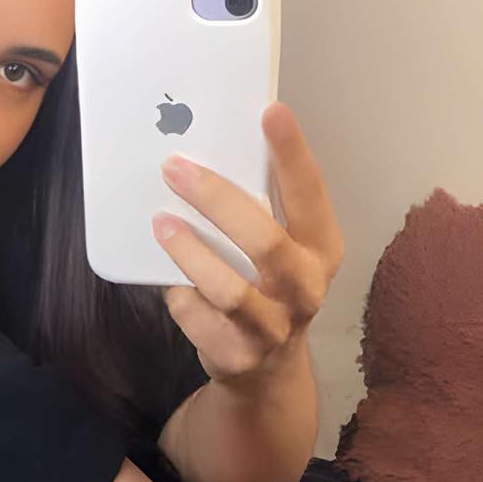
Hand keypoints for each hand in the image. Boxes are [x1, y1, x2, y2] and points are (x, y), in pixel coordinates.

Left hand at [154, 104, 344, 387]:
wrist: (266, 370)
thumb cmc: (267, 285)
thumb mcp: (279, 247)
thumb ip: (258, 208)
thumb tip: (205, 153)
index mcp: (322, 247)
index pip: (310, 193)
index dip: (292, 152)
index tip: (271, 111)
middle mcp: (306, 287)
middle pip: (265, 240)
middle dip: (216, 199)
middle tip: (175, 169)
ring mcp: (274, 328)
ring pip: (229, 289)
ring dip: (190, 251)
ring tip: (161, 223)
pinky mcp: (238, 356)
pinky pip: (198, 318)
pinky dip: (179, 295)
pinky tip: (168, 279)